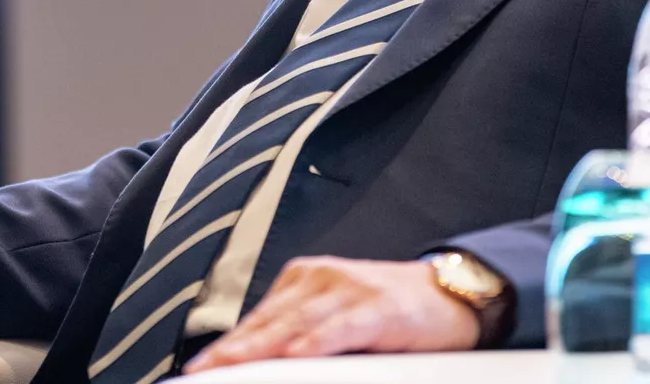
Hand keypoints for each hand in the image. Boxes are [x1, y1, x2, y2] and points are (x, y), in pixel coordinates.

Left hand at [182, 257, 480, 372]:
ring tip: (232, 367)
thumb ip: (300, 332)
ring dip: (262, 348)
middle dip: (232, 350)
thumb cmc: (391, 311)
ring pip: (296, 323)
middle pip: (268, 321)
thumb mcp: (338, 315)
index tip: (199, 368)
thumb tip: (260, 363)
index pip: (257, 318)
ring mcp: (350, 289)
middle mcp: (321, 278)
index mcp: (306, 280)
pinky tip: (297, 357)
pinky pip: (342, 326)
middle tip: (203, 371)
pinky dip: (317, 342)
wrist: (451, 293)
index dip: (227, 344)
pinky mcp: (380, 307)